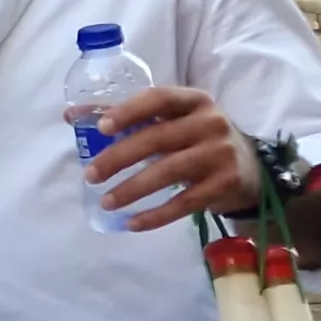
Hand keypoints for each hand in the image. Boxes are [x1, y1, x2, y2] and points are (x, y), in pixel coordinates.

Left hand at [79, 85, 256, 229]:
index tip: (102, 128)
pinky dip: (156, 215)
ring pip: (169, 171)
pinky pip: (184, 202)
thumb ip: (128, 117)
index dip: (129, 111)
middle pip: (157, 139)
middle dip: (119, 158)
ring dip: (133, 189)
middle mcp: (211, 122)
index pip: (158, 98)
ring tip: (106, 202)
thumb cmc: (198, 138)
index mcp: (194, 100)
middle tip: (90, 175)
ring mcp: (220, 154)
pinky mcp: (225, 184)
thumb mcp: (173, 120)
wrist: (250, 167)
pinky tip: (132, 222)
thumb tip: (70, 115)